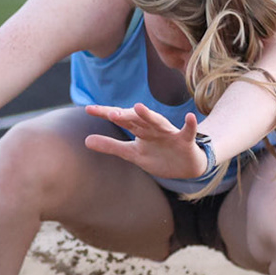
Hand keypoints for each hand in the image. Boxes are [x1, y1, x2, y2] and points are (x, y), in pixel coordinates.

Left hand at [82, 104, 209, 178]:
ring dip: (149, 115)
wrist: (186, 166)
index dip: (106, 113)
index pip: (121, 119)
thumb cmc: (158, 156)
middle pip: (137, 119)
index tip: (89, 109)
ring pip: (158, 122)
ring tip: (138, 107)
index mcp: (140, 130)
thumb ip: (111, 146)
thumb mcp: (132, 153)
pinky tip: (190, 117)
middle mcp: (153, 128)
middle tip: (110, 114)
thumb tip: (86, 140)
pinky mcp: (185, 140)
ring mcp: (169, 133)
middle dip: (125, 116)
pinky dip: (190, 124)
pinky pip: (188, 131)